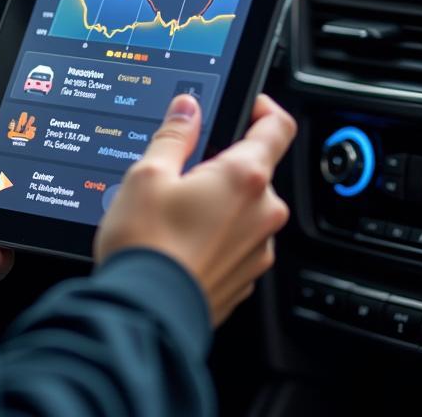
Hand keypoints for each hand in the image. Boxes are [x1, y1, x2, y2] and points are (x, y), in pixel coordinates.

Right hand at [94, 92, 295, 326]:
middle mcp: (263, 212)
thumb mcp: (148, 174)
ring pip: (246, 209)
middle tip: (183, 173)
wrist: (144, 317)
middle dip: (224, 166)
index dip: (264, 109)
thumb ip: (174, 135)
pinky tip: (182, 242)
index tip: (249, 105)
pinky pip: (238, 242)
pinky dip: (217, 236)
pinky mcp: (246, 278)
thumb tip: (187, 108)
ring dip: (220, 204)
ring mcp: (258, 249)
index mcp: (245, 177)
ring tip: (175, 215)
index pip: (277, 127)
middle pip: (256, 171)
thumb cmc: (146, 246)